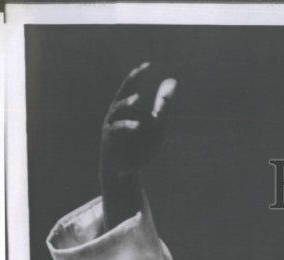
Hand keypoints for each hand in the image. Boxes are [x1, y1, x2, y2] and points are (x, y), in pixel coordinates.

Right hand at [99, 63, 176, 229]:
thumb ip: (164, 104)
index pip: (130, 87)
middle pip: (122, 96)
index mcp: (126, 108)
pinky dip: (126, 128)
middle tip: (141, 75)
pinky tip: (137, 126)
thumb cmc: (140, 145)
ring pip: (116, 112)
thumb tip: (173, 80)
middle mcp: (115, 115)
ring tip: (139, 99)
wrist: (126, 170)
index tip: (150, 64)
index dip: (138, 75)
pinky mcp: (110, 142)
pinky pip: (116, 132)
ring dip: (127, 105)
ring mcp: (111, 128)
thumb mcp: (158, 125)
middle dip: (131, 85)